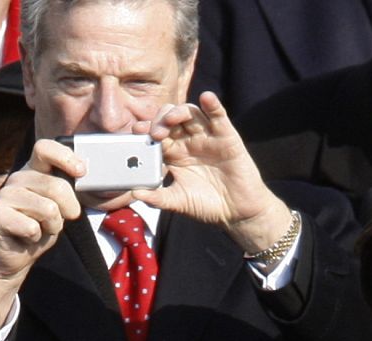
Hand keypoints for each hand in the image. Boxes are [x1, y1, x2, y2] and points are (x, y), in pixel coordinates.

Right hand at [0, 138, 84, 324]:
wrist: (11, 257)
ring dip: (51, 226)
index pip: (45, 149)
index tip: (81, 172)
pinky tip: (25, 237)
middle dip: (67, 209)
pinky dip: (35, 238)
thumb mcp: (59, 210)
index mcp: (32, 171)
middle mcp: (17, 178)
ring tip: (40, 230)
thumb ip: (67, 194)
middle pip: (56, 185)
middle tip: (57, 222)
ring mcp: (4, 195)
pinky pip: (31, 227)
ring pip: (47, 208)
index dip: (65, 157)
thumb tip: (81, 177)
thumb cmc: (37, 230)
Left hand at [135, 92, 290, 254]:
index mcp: (174, 154)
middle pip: (171, 120)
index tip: (137, 132)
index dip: (147, 131)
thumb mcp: (178, 202)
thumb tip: (135, 193)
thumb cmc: (207, 205)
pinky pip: (218, 115)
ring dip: (179, 111)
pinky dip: (213, 104)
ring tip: (172, 119)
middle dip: (161, 121)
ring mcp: (207, 137)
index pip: (157, 136)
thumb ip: (157, 197)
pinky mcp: (226, 136)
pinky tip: (206, 98)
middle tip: (156, 132)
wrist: (236, 212)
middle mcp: (188, 142)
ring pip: (191, 113)